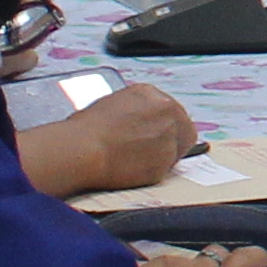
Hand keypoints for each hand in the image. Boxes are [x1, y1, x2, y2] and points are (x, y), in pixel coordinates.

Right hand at [19, 83, 200, 197]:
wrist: (82, 149)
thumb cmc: (85, 130)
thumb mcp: (112, 106)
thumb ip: (135, 111)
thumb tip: (141, 123)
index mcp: (150, 94)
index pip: (172, 111)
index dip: (164, 126)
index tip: (155, 136)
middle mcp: (166, 110)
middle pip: (184, 129)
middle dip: (172, 142)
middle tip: (152, 152)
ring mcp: (169, 136)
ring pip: (176, 151)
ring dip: (160, 158)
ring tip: (133, 161)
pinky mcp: (166, 161)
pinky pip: (164, 170)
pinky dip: (151, 172)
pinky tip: (131, 169)